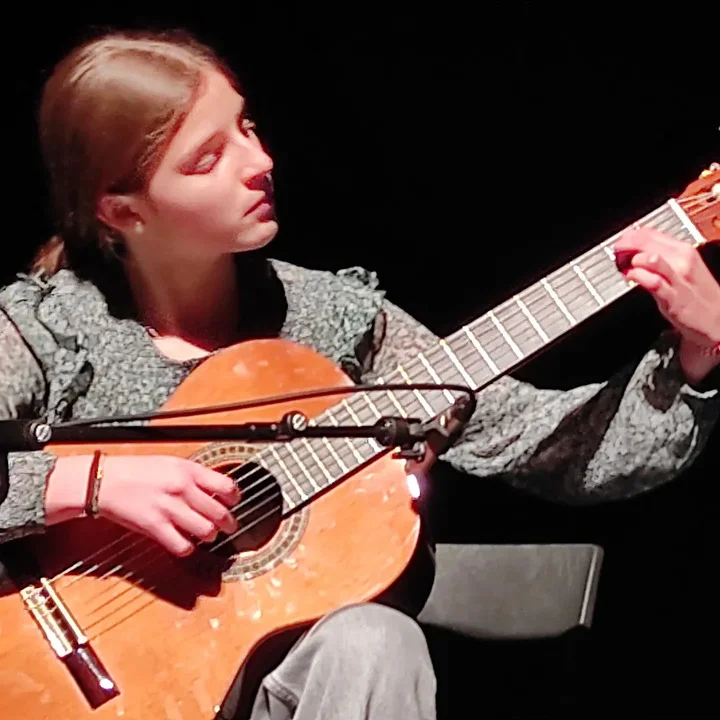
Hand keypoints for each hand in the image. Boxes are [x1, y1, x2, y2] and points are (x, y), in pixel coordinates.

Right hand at [97, 455, 239, 556]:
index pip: (225, 485)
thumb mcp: (170, 462)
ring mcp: (170, 509)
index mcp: (188, 470)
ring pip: (206, 530)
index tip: (233, 502)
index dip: (233, 497)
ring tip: (208, 535)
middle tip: (229, 526)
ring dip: (210, 536)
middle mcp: (182, 488)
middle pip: (219, 512)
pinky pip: (182, 545)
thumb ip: (193, 474)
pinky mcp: (155, 527)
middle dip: (228, 522)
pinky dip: (187, 548)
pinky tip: (185, 544)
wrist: (104, 481)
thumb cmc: (134, 470)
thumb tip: (214, 486)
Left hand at [614, 227, 719, 382]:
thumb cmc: (697, 295)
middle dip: (626, 245)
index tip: (620, 242)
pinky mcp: (673, 297)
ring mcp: (679, 278)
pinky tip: (631, 277)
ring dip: (632, 259)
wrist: (716, 320)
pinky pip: (653, 282)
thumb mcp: (681, 267)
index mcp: (684, 249)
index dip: (629, 235)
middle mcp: (682, 260)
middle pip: (646, 241)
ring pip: (650, 257)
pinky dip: (638, 276)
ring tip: (624, 265)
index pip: (650, 232)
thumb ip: (660, 257)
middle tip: (617, 253)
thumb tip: (636, 250)